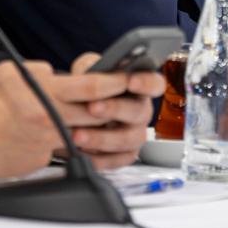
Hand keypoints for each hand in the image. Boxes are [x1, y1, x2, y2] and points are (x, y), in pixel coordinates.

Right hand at [0, 56, 164, 177]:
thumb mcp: (9, 73)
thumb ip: (40, 73)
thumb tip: (58, 75)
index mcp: (43, 93)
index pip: (93, 87)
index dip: (117, 83)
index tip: (131, 79)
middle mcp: (48, 119)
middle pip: (97, 115)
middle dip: (115, 108)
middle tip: (129, 101)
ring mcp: (44, 144)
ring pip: (84, 136)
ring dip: (97, 130)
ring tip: (103, 121)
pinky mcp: (37, 163)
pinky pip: (61, 152)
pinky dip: (64, 145)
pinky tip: (60, 141)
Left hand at [48, 53, 165, 169]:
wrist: (72, 112)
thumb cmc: (86, 88)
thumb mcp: (87, 70)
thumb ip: (92, 66)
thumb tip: (93, 68)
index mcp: (139, 88)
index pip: (155, 83)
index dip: (146, 83)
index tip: (130, 81)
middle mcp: (141, 111)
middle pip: (140, 112)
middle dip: (115, 109)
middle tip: (92, 107)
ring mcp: (134, 134)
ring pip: (128, 140)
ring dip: (102, 138)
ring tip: (77, 135)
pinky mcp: (124, 155)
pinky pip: (117, 161)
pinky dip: (98, 158)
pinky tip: (80, 152)